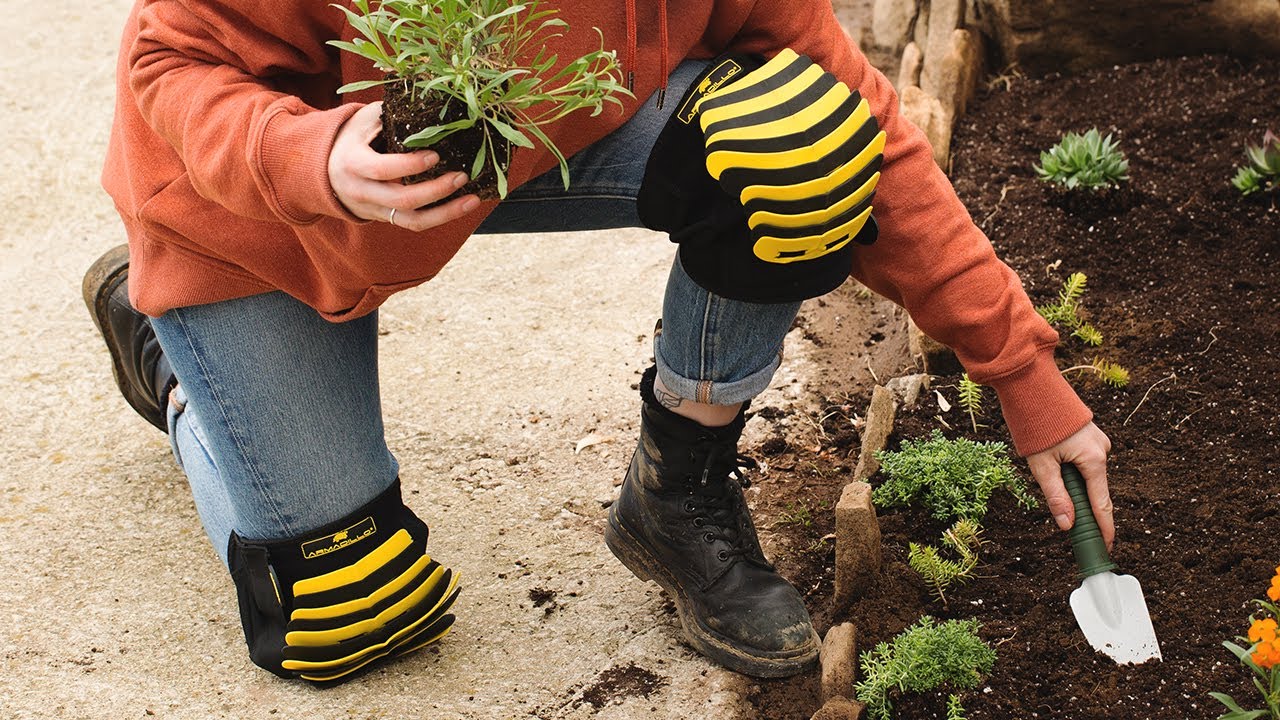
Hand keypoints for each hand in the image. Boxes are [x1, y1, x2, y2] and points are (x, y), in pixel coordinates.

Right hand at [328, 102, 480, 229]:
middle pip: (402, 200)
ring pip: (412, 220)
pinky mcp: (387, 218)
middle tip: (461, 175)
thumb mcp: (361, 120)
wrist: (325, 170)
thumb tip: (427, 104)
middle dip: (435, 190)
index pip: (382, 169)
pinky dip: (441, 217)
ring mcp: (375, 209)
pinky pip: (415, 224)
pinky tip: (463, 206)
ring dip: (445, 213)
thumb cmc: (351, 138)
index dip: (409, 165)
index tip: (435, 155)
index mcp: (352, 163)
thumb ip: (388, 115)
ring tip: (472, 199)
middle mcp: (362, 192)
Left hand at [1026, 422, 1113, 548]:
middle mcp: (1102, 450)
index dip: (1104, 527)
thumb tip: (1067, 525)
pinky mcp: (1090, 437)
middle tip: (1067, 522)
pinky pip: (1085, 462)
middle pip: (1095, 490)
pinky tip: (1054, 460)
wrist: (1032, 386)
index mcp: (1094, 459)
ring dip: (1072, 484)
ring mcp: (1098, 442)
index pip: (1101, 503)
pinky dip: (1073, 471)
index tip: (1106, 546)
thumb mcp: (1041, 465)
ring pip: (1088, 475)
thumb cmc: (1035, 425)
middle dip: (1081, 505)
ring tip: (1048, 470)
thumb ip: (1056, 496)